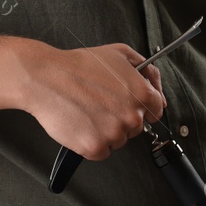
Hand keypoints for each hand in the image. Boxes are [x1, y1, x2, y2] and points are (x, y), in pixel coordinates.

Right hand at [22, 42, 164, 159]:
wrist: (46, 78)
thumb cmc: (78, 66)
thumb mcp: (119, 53)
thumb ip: (147, 71)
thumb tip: (159, 93)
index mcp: (141, 94)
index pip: (155, 111)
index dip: (139, 106)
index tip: (126, 104)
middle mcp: (131, 116)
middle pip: (135, 128)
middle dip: (120, 118)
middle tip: (99, 103)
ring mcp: (113, 134)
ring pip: (118, 141)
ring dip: (105, 131)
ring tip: (87, 111)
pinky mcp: (94, 147)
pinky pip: (101, 152)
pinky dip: (91, 142)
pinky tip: (81, 124)